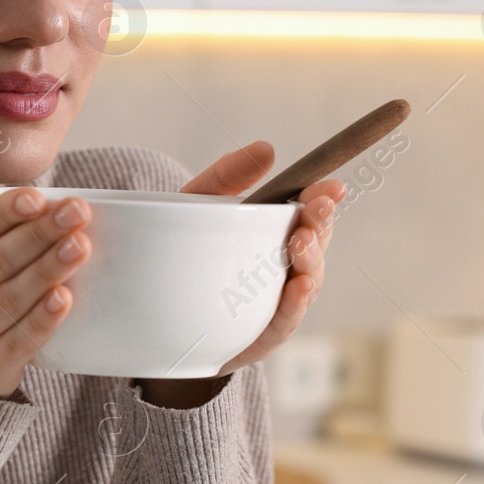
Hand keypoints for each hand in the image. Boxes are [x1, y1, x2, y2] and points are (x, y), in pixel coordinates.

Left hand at [135, 142, 345, 407]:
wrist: (151, 314)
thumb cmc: (184, 249)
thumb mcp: (197, 205)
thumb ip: (228, 175)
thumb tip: (267, 148)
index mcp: (276, 233)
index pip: (310, 213)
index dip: (324, 199)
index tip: (332, 186)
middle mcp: (284, 266)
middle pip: (314, 245)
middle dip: (319, 225)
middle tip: (316, 209)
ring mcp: (276, 302)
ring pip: (306, 281)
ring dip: (309, 261)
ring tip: (301, 241)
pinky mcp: (260, 335)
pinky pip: (282, 322)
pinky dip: (294, 304)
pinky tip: (299, 286)